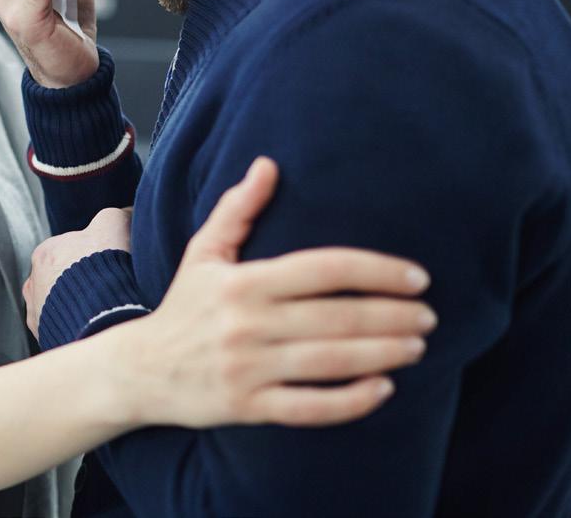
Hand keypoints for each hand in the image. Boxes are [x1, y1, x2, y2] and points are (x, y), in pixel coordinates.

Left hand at [24, 207, 130, 336]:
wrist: (101, 316)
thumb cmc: (105, 267)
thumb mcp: (113, 224)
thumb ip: (115, 215)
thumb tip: (127, 211)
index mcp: (45, 253)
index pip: (69, 249)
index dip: (92, 254)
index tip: (109, 262)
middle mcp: (33, 283)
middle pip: (61, 277)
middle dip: (81, 281)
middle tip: (107, 287)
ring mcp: (37, 314)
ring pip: (59, 305)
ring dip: (77, 305)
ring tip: (101, 309)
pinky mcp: (46, 338)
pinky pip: (62, 328)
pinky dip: (76, 326)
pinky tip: (94, 325)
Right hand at [106, 158, 436, 427]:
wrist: (141, 369)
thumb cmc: (184, 305)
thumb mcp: (204, 251)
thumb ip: (238, 208)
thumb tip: (268, 164)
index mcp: (242, 281)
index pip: (322, 269)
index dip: (375, 271)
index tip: (415, 277)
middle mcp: (246, 323)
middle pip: (336, 317)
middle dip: (392, 316)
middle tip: (429, 315)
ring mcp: (247, 368)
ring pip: (330, 362)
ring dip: (383, 354)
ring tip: (417, 346)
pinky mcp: (247, 407)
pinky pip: (309, 408)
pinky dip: (350, 401)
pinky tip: (383, 389)